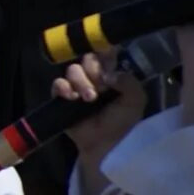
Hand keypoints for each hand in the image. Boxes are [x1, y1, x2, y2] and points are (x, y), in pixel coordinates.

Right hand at [51, 54, 145, 169]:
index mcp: (112, 74)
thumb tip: (108, 74)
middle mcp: (94, 77)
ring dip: (81, 82)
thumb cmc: (122, 121)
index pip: (106, 53)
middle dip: (94, 70)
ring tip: (90, 99)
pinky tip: (71, 97)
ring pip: (72, 70)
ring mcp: (77, 86)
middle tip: (102, 87)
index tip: (107, 54)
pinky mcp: (61, 98)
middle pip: (87, 59)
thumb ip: (128, 81)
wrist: (104, 143)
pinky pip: (57, 84)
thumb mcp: (135, 100)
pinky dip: (63, 88)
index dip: (104, 51)